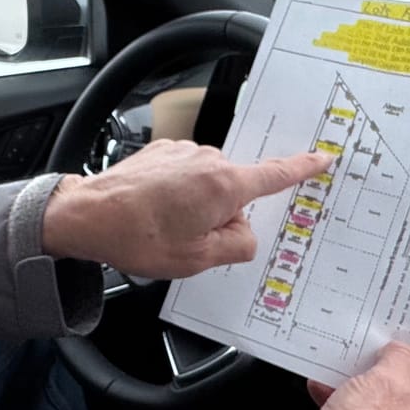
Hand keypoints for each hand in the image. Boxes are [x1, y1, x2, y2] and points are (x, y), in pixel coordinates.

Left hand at [41, 140, 332, 279]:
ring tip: (164, 227)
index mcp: (224, 185)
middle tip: (189, 239)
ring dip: (196, 206)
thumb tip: (244, 232)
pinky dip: (177, 194)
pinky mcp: (163, 151)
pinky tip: (154, 212)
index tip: (321, 158)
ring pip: (208, 186)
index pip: (276, 174)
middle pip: (236, 191)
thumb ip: (238, 245)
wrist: (87, 215)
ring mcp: (183, 152)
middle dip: (222, 216)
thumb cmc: (137, 237)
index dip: (302, 168)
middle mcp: (208, 160)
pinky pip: (185, 176)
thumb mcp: (199, 258)